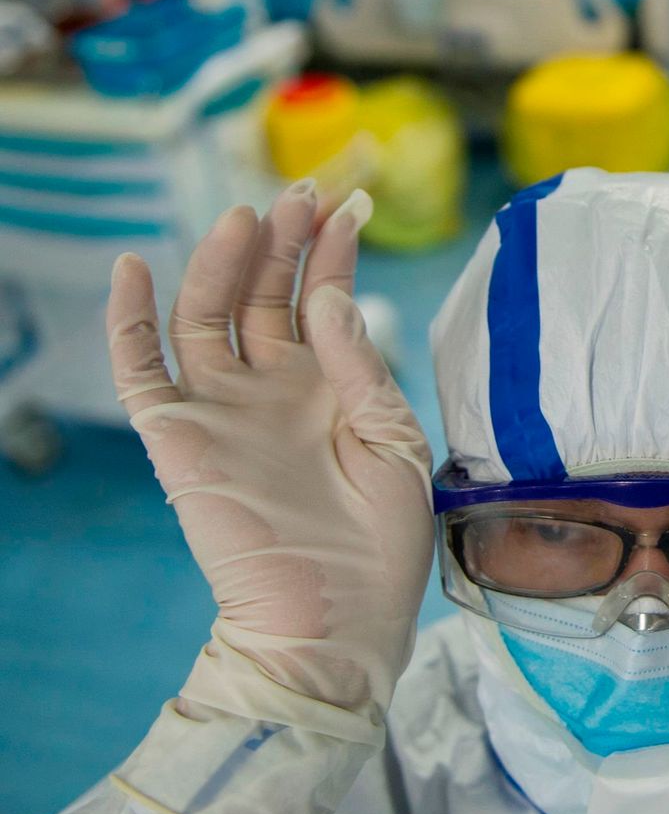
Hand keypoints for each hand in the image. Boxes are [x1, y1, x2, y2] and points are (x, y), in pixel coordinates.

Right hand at [106, 180, 433, 724]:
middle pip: (265, 294)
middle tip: (301, 193)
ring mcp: (225, 408)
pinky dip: (128, 320)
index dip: (334, 252)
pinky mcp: (179, 437)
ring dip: (221, 263)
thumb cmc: (383, 541)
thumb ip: (359, 364)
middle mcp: (274, 387)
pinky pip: (141, 370)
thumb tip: (328, 294)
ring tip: (247, 217)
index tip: (352, 203)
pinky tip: (134, 268)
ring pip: (209, 315)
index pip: (323, 298)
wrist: (339, 620)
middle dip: (283, 241)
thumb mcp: (396, 439)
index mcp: (330, 386)